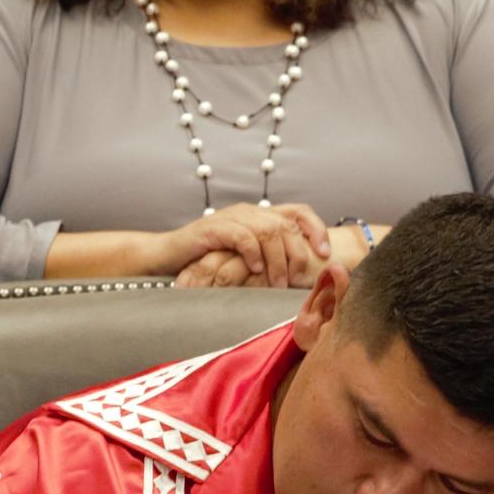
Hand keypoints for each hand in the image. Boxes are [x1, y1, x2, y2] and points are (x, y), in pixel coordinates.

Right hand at [154, 202, 330, 289]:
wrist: (168, 256)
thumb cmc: (208, 261)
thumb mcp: (245, 260)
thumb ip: (270, 259)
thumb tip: (303, 276)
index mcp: (259, 216)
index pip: (299, 211)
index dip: (316, 229)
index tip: (325, 254)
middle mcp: (248, 212)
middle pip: (286, 224)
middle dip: (297, 254)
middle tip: (296, 280)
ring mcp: (231, 218)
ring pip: (268, 230)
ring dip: (278, 260)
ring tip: (276, 282)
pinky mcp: (214, 228)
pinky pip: (243, 236)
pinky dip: (253, 254)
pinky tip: (254, 271)